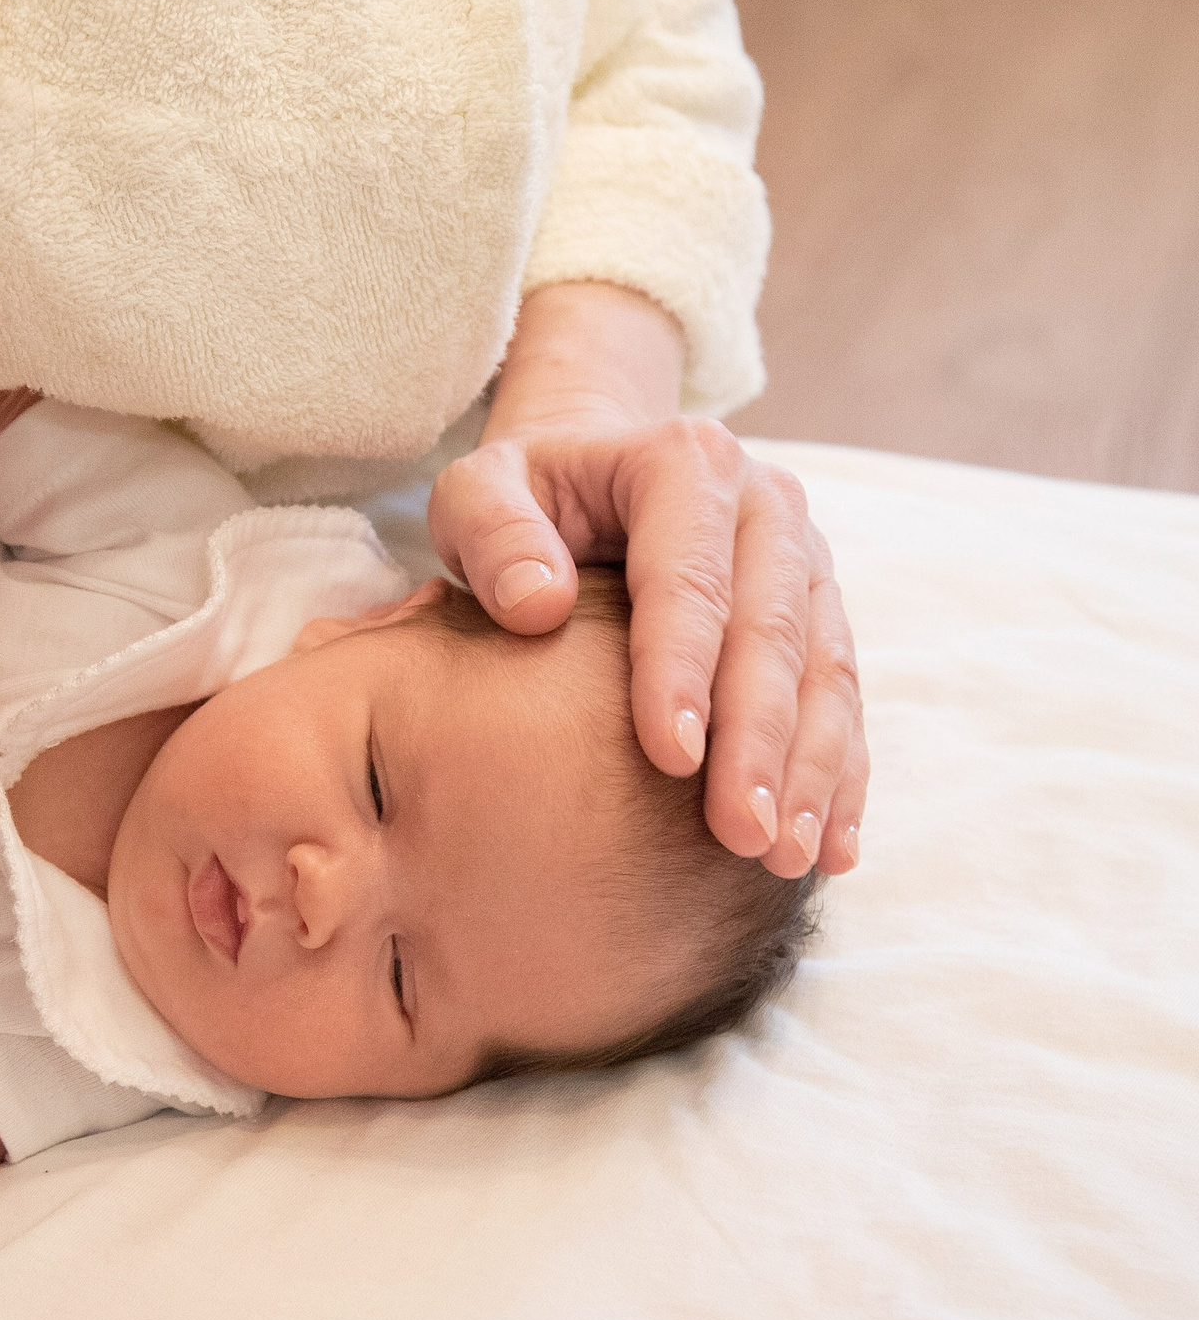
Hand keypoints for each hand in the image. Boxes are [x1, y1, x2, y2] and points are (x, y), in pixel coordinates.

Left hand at [435, 282, 865, 880]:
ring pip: (823, 671)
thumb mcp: (477, 491)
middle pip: (772, 632)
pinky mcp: (819, 608)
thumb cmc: (522, 492)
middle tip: (742, 835)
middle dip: (761, 741)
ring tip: (786, 856)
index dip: (683, 670)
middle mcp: (765, 504)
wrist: (587, 463)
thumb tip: (538, 605)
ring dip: (812, 770)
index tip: (670, 758)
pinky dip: (840, 772)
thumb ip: (493, 533)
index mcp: (686, 463)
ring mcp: (803, 559)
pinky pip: (842, 696)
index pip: (689, 579)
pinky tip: (829, 845)